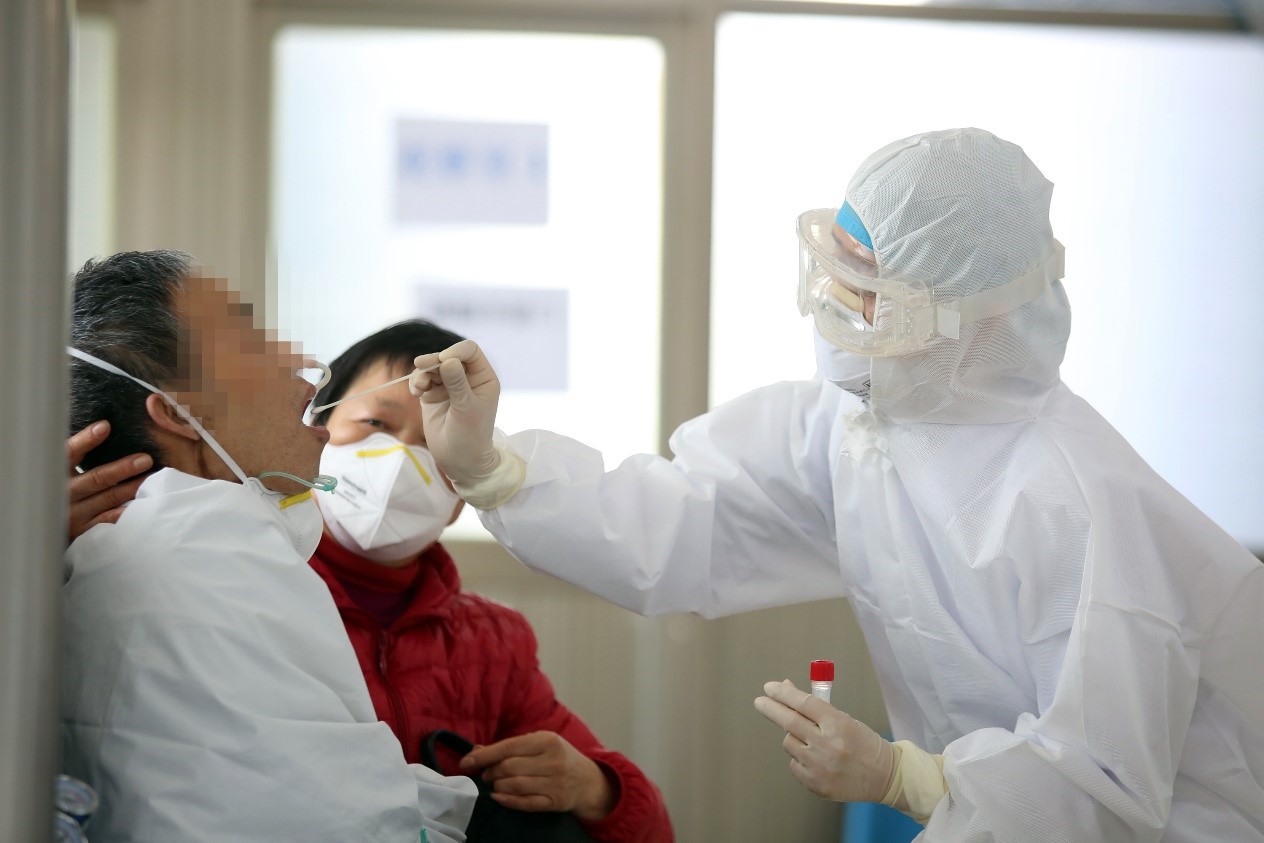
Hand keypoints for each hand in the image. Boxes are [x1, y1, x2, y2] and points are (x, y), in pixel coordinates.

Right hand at [67, 421, 151, 541]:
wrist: (42, 524)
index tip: (105, 427)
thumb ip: (75, 453)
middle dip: (122, 469)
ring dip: (131, 488)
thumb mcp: (59, 470)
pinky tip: (141, 506)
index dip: (86, 440)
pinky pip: (107, 520)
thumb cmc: (56, 489)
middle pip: (95, 478)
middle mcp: (63, 493)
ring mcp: (73, 513)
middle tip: (145, 459)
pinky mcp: (83, 530)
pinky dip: (124, 512)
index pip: (69, 453)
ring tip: (151, 478)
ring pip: (107, 498)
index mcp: (55, 472)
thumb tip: (104, 426)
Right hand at [410, 340, 501, 487]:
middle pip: (448, 355)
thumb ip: (457, 384)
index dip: (456, 351)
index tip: (444, 361)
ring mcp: (449, 385)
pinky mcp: (433, 395)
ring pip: (432, 366)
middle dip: (434, 360)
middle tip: (422, 366)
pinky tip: (416, 393)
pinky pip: (422, 379)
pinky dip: (417, 382)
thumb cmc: (471, 436)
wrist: (459, 461)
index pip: (470, 351)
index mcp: (483, 378)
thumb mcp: (466, 409)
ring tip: (419, 388)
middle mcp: (466, 378)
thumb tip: (448, 360)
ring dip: (423, 372)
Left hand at [459, 731, 615, 821]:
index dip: (484, 756)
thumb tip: (476, 750)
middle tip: (486, 775)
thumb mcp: (540, 743)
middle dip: (490, 772)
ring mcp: (556, 782)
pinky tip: (499, 797)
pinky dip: (507, 801)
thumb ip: (510, 746)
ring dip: (497, 786)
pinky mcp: (556, 802)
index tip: (466, 762)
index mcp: (547, 740)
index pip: (508, 747)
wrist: (588, 780)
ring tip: (495, 784)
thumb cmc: (558, 757)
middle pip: (508, 767)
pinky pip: (525, 803)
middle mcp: (553, 760)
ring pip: (514, 785)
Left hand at [754, 679, 894, 802]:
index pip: (804, 703)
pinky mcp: (816, 784)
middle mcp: (828, 745)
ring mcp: (820, 766)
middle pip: (789, 721)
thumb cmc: (863, 743)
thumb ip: (816, 707)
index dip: (783, 693)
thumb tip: (787, 689)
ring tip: (814, 742)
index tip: (769, 687)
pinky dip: (800, 758)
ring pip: (789, 743)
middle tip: (759, 701)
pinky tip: (817, 760)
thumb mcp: (845, 719)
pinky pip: (794, 764)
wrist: (884, 776)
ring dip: (793, 737)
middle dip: (770, 708)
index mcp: (838, 724)